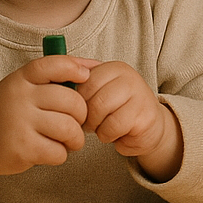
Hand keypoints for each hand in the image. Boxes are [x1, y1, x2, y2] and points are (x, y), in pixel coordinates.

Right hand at [0, 55, 90, 195]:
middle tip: (76, 122)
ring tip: (70, 140)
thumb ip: (56, 75)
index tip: (86, 77)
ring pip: (68, 128)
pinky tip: (52, 150)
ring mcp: (20, 123)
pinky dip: (61, 154)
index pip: (54, 65)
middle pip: (72, 101)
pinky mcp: (22, 149)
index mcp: (22, 78)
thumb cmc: (9, 111)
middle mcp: (20, 97)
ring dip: (75, 138)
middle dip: (82, 115)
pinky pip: (58, 151)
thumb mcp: (25, 86)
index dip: (75, 68)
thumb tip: (96, 65)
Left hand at [78, 60, 182, 181]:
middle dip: (86, 114)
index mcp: (114, 68)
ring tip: (103, 126)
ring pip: (100, 110)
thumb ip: (80, 84)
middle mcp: (128, 77)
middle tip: (91, 122)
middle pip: (90, 95)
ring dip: (96, 126)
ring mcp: (139, 95)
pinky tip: (115, 133)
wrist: (150, 127)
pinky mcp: (145, 115)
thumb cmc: (118, 110)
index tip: (82, 108)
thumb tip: (52, 78)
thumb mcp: (99, 93)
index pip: (83, 80)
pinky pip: (113, 127)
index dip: (77, 99)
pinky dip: (108, 135)